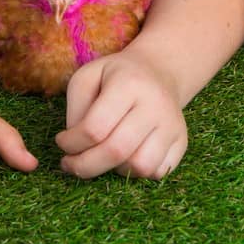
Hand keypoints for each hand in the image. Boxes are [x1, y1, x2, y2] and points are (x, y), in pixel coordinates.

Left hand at [55, 49, 186, 178]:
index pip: (95, 127)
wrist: (158, 71)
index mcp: (129, 83)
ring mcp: (173, 124)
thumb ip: (75, 109)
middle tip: (70, 164)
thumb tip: (76, 146)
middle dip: (85, 166)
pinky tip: (126, 157)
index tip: (62, 142)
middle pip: (117, 151)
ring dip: (114, 170)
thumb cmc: (115, 77)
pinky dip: (137, 173)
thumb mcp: (87, 77)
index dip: (71, 143)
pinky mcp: (182, 141)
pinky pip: (158, 173)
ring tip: (104, 156)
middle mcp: (156, 104)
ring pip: (141, 167)